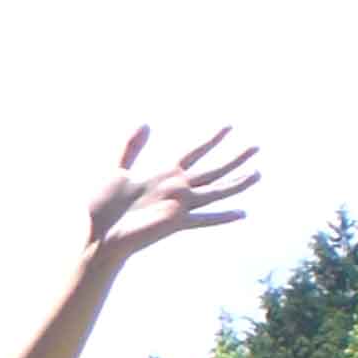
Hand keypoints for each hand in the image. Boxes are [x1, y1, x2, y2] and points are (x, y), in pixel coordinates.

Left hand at [84, 126, 257, 266]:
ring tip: (258, 173)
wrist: (100, 235)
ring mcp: (180, 206)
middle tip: (256, 146)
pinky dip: (223, 216)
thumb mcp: (117, 168)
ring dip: (237, 182)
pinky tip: (242, 213)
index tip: (229, 126)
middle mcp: (178, 189)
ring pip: (216, 190)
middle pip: (213, 170)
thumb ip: (131, 147)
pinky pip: (205, 218)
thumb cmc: (103, 206)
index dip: (212, 139)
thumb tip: (146, 123)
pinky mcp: (176, 222)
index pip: (195, 152)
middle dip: (235, 158)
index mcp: (165, 174)